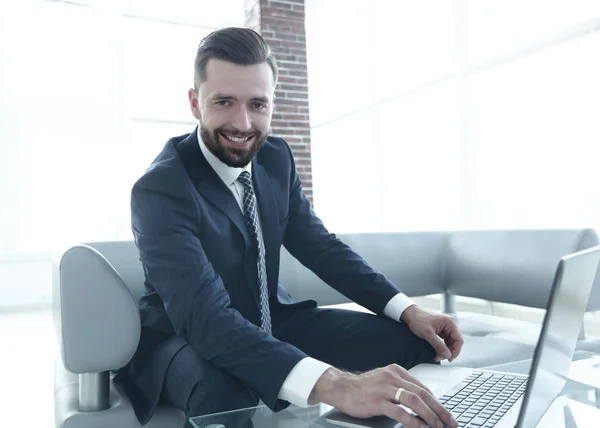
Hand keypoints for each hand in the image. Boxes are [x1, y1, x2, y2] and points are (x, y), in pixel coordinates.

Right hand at [310, 365, 456, 427]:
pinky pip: (399, 411)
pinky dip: (413, 421)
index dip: (437, 402)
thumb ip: (401, 388)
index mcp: (397, 371)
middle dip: (439, 410)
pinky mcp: (377, 401)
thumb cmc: (363, 388)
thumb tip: (421, 403)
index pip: (422, 387)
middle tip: (450, 422)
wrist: (341, 387)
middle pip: (422, 393)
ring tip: (439, 427)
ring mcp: (384, 388)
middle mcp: (392, 377)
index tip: (446, 414)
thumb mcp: (384, 381)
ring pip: (414, 401)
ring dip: (430, 415)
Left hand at [401, 305, 462, 361]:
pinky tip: (437, 351)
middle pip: (455, 342)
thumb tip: (447, 355)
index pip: (459, 340)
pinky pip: (445, 342)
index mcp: (449, 323)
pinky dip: (442, 347)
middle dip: (449, 352)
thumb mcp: (428, 334)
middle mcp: (449, 325)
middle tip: (440, 358)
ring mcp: (445, 328)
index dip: (455, 351)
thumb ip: (438, 345)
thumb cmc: (418, 320)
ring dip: (445, 351)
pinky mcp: (441, 331)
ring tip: (437, 356)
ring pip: (450, 343)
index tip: (449, 358)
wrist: (410, 315)